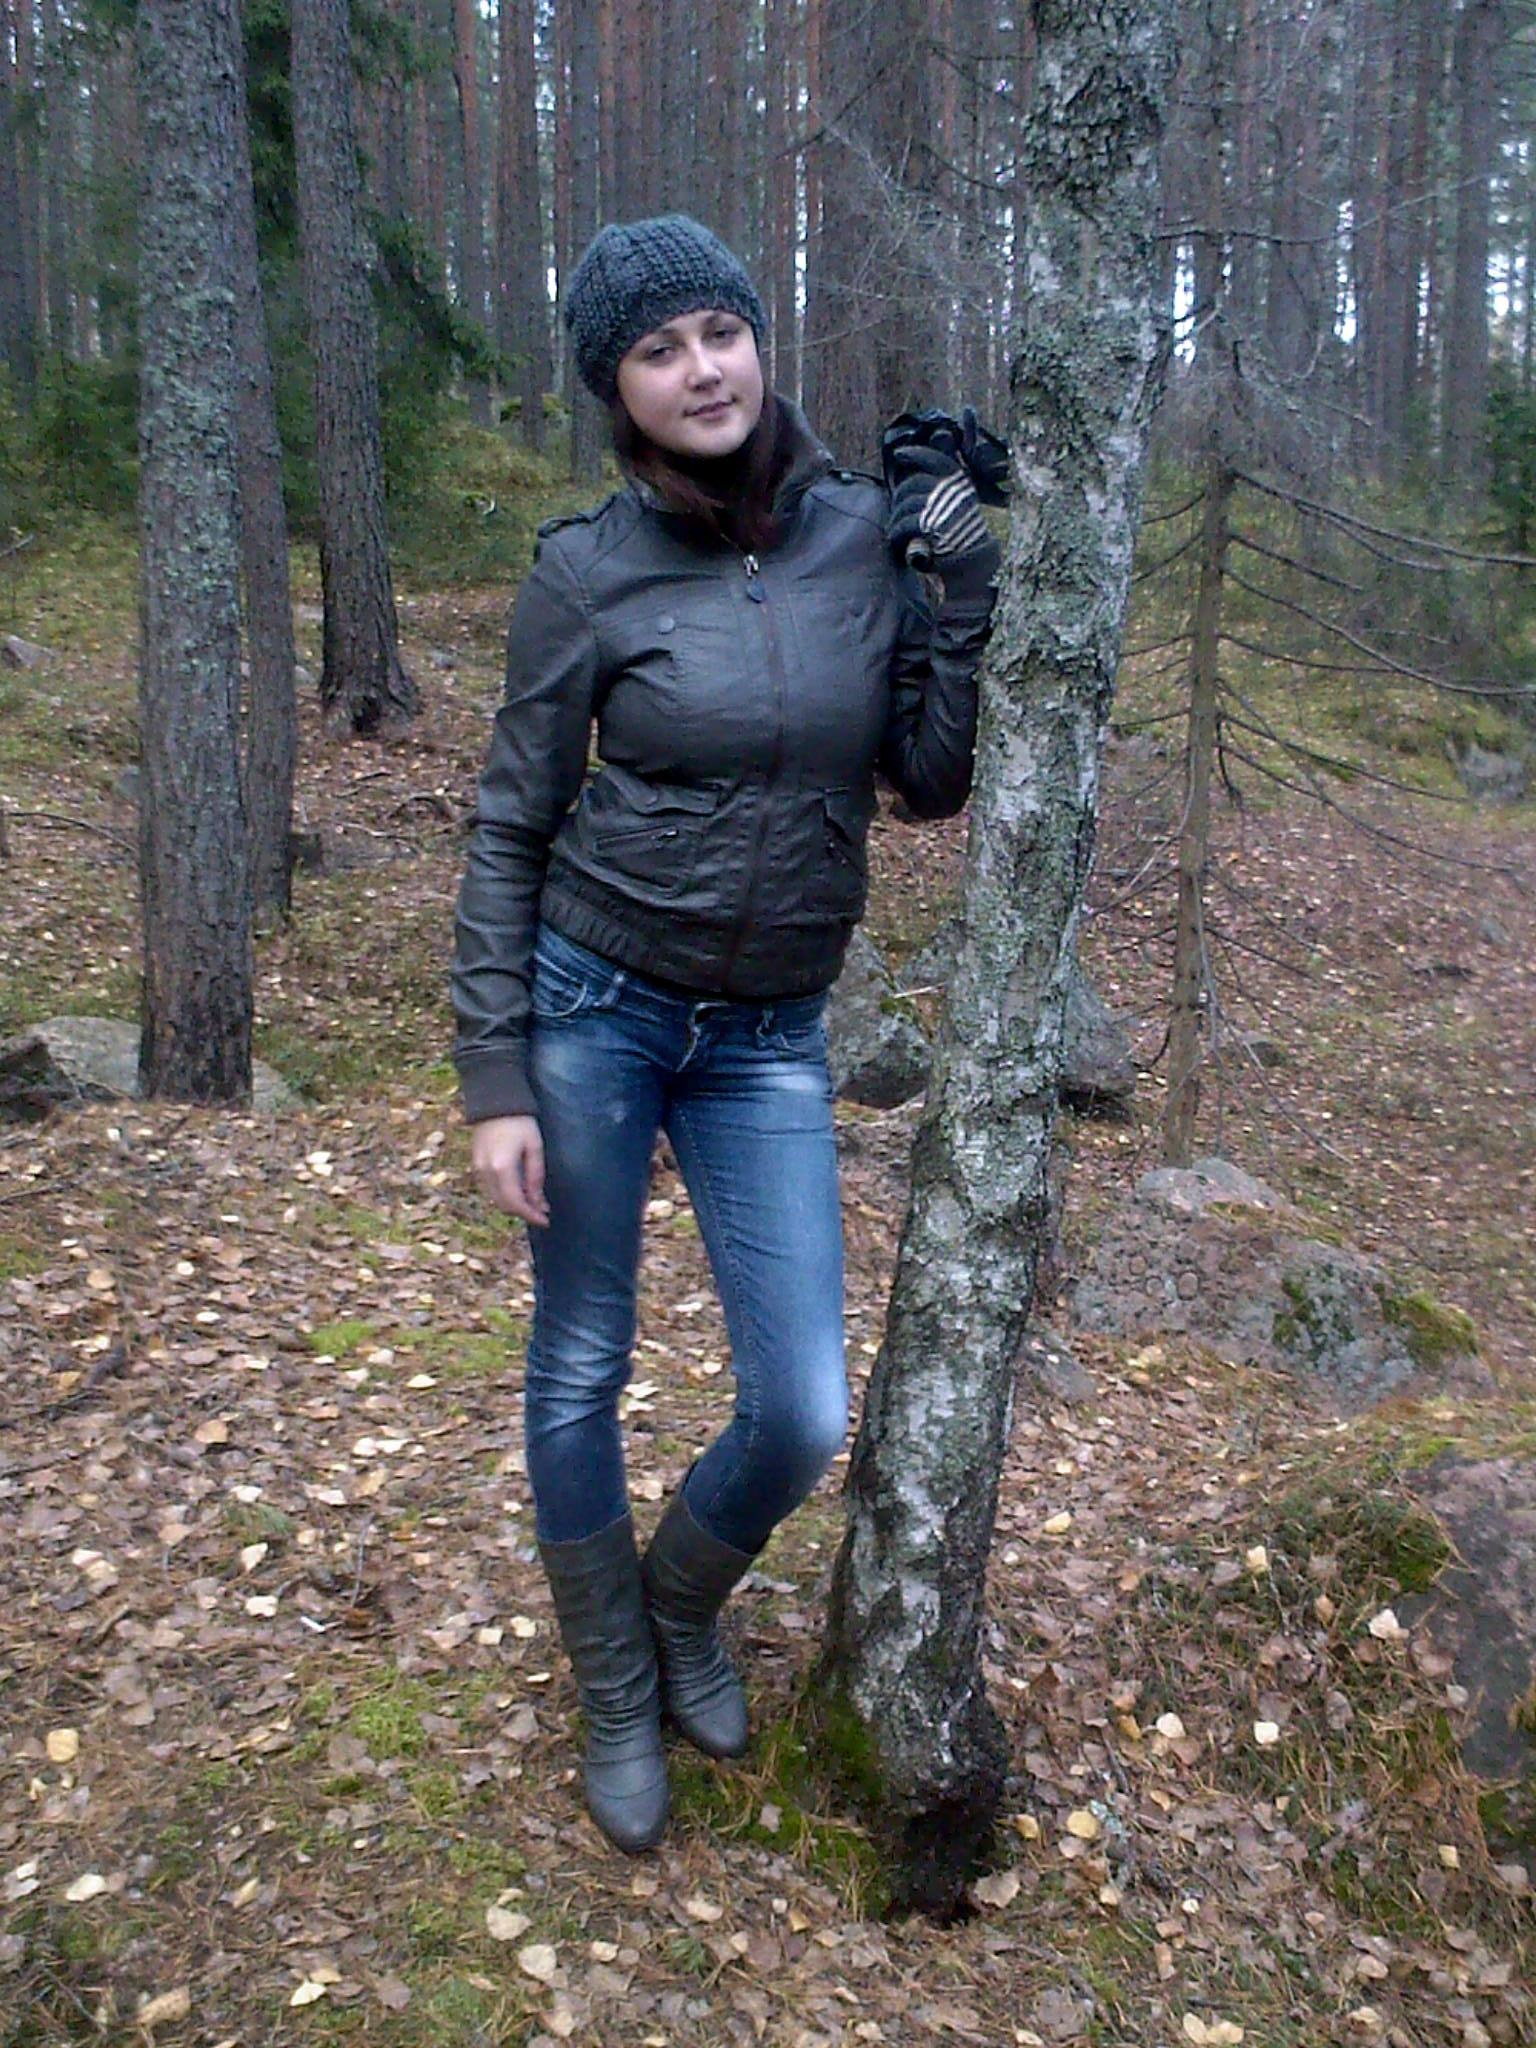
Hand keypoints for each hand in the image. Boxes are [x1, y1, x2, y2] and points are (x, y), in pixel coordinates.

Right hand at [470, 1114, 548, 1225]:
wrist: (494, 1102)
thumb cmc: (520, 1121)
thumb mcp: (535, 1147)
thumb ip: (535, 1176)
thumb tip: (538, 1202)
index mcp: (502, 1167)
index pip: (516, 1203)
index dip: (531, 1215)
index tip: (546, 1221)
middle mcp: (486, 1172)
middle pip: (504, 1205)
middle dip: (523, 1213)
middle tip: (542, 1213)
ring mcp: (478, 1169)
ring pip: (496, 1199)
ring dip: (514, 1205)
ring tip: (534, 1203)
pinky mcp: (476, 1164)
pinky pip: (491, 1188)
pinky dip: (505, 1195)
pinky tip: (520, 1191)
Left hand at [886, 446, 997, 579]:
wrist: (973, 571)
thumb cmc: (961, 543)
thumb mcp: (957, 510)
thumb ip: (942, 493)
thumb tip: (919, 470)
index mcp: (962, 486)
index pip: (936, 461)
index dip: (915, 454)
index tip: (899, 454)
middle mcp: (954, 493)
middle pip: (914, 484)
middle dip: (900, 497)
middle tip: (898, 511)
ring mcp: (943, 508)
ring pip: (906, 503)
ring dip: (897, 519)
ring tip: (897, 531)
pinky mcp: (931, 526)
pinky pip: (904, 523)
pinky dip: (896, 534)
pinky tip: (896, 542)